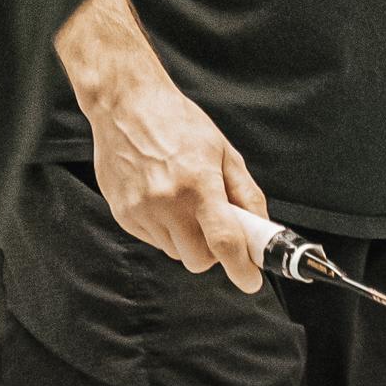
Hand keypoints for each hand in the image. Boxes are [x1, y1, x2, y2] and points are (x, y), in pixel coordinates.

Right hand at [89, 70, 270, 293]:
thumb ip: (246, 194)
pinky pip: (153, 241)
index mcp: (199, 183)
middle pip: (198, 260)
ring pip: (175, 253)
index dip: (241, 268)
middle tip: (213, 226)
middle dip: (212, 252)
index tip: (250, 280)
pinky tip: (161, 198)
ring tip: (182, 202)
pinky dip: (164, 230)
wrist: (126, 105)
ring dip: (186, 240)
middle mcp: (168, 202)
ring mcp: (142, 210)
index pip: (224, 242)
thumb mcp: (223, 151)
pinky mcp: (124, 215)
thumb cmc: (179, 123)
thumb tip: (261, 230)